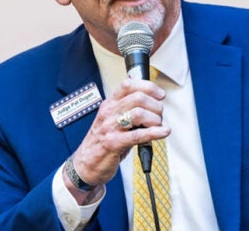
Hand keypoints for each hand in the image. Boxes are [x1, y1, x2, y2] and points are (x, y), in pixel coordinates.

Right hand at [65, 78, 169, 198]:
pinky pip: (138, 135)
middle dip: (156, 106)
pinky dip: (155, 133)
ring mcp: (110, 127)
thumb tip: (146, 96)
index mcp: (108, 104)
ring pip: (139, 113)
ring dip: (155, 119)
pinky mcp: (113, 143)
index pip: (128, 85)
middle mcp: (108, 113)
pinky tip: (163, 132)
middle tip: (159, 115)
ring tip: (158, 126)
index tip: (160, 95)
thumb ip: (126, 108)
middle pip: (138, 98)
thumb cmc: (101, 142)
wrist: (85, 163)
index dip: (148, 87)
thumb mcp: (111, 119)